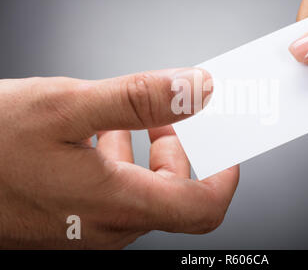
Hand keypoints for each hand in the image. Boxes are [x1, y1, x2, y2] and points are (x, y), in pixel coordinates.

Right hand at [0, 69, 238, 248]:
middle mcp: (108, 225)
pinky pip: (114, 197)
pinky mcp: (71, 223)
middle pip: (174, 195)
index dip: (226, 177)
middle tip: (168, 118)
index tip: (229, 148)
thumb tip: (195, 90)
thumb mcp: (67, 106)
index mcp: (118, 203)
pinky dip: (121, 165)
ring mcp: (88, 228)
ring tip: (132, 122)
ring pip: (143, 193)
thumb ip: (141, 99)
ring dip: (148, 156)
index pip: (202, 207)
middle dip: (180, 153)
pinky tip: (100, 139)